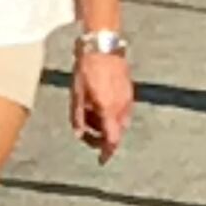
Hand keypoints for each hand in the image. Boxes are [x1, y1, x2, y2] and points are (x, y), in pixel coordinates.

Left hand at [70, 45, 133, 161]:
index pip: (112, 139)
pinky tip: (98, 104)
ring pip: (120, 121)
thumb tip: (79, 134)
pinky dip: (111, 114)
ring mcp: (128, 98)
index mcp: (109, 109)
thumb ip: (78, 116)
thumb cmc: (86, 67)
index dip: (107, 152)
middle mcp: (122, 106)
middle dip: (103, 137)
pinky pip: (122, 110)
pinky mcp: (129, 90)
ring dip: (107, 124)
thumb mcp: (76, 93)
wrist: (102, 45)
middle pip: (116, 132)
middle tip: (88, 132)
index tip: (102, 160)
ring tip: (89, 113)